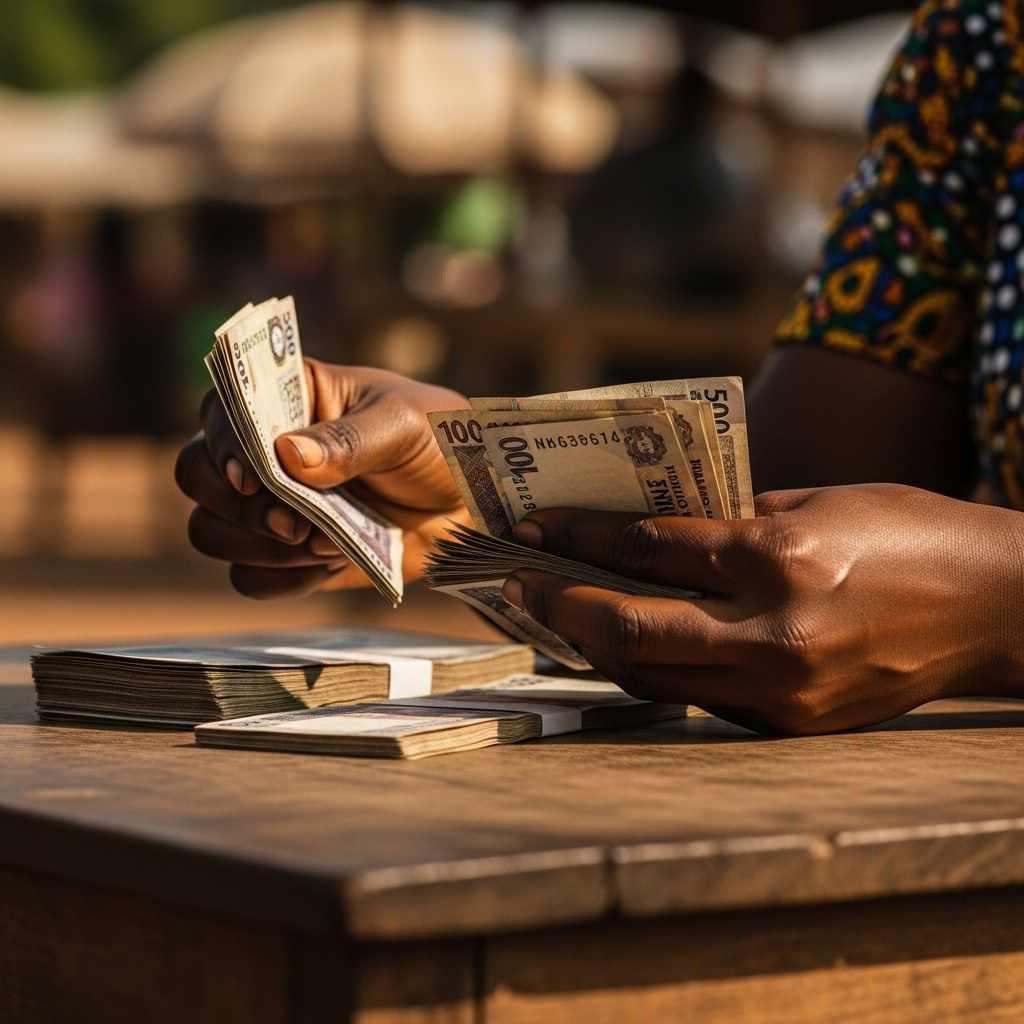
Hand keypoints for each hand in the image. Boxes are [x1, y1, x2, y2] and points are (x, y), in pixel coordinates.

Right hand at [175, 361, 467, 596]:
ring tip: (323, 543)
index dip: (221, 444)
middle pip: (196, 475)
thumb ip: (349, 439)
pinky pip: (249, 578)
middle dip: (237, 508)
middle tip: (292, 523)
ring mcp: (275, 506)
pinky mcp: (291, 556)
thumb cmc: (441, 442)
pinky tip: (327, 564)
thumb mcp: (405, 427)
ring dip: (259, 547)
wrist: (473, 505)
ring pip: (213, 531)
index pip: (221, 410)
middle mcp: (268, 451)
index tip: (251, 478)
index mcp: (292, 398)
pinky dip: (280, 580)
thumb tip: (287, 454)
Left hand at [503, 485, 1023, 733]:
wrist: (991, 609)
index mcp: (780, 557)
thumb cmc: (904, 535)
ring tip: (560, 615)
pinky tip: (627, 646)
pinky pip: (697, 696)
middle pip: (633, 628)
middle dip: (563, 605)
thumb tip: (646, 531)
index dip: (579, 537)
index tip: (534, 528)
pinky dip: (653, 669)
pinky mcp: (790, 724)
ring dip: (596, 645)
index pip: (649, 546)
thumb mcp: (813, 503)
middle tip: (520, 583)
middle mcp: (774, 632)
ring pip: (653, 675)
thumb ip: (726, 520)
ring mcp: (782, 690)